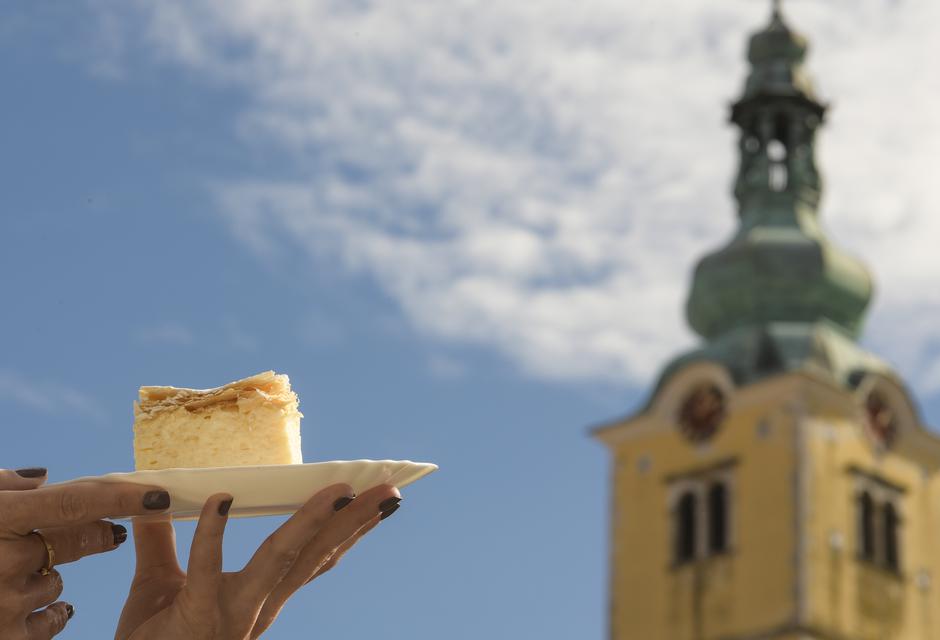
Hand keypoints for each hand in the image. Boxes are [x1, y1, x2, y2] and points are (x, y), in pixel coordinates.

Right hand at [0, 468, 170, 639]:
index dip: (121, 496)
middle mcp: (1, 559)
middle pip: (74, 540)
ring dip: (49, 575)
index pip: (74, 501)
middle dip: (96, 533)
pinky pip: (50, 619)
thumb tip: (42, 478)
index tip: (157, 493)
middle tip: (109, 532)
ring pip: (57, 581)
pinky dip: (48, 611)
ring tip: (20, 574)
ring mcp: (2, 602)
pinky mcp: (5, 637)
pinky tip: (29, 605)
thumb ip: (2, 488)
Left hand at [116, 483, 401, 638]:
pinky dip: (212, 534)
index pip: (312, 559)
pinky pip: (206, 571)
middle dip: (354, 522)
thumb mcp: (157, 583)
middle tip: (387, 489)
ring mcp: (230, 613)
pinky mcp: (193, 618)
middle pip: (314, 556)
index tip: (373, 501)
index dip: (346, 531)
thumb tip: (160, 498)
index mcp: (258, 598)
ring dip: (312, 523)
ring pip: (280, 561)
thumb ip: (162, 540)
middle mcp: (257, 607)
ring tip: (340, 492)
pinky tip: (221, 500)